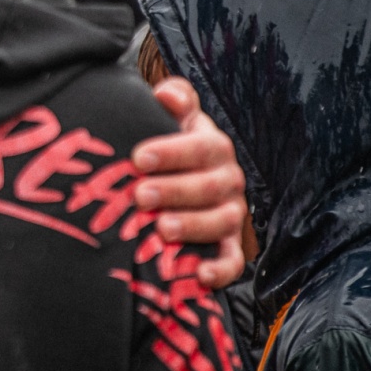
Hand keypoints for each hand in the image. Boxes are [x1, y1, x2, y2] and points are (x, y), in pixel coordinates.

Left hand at [130, 77, 248, 288]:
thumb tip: (165, 94)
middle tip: (139, 194)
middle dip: (173, 190)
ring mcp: (231, 215)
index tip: (138, 158)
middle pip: (208, 186)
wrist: (180, 181)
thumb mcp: (172, 120)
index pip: (201, 146)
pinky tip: (200, 276)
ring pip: (221, 222)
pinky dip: (220, 271)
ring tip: (161, 229)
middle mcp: (228, 180)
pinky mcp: (229, 248)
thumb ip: (174, 99)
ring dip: (192, 226)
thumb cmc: (167, 149)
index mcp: (213, 147)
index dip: (172, 152)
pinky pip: (232, 262)